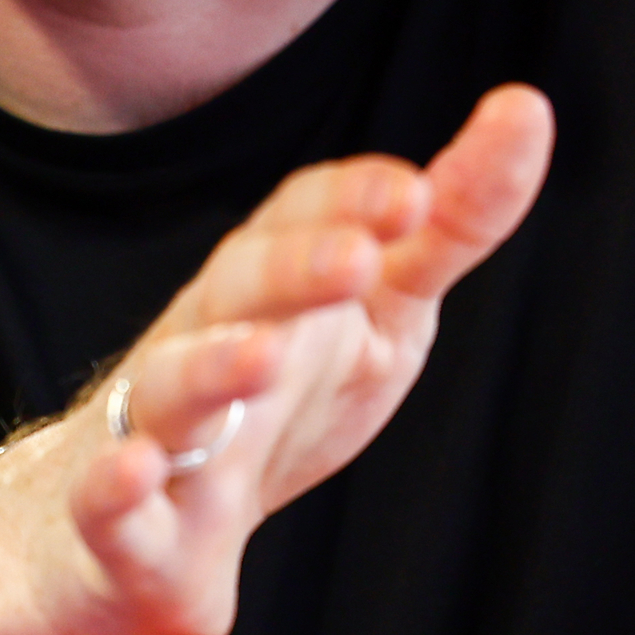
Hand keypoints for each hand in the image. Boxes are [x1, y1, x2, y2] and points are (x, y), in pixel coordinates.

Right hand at [0, 84, 554, 634]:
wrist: (131, 527)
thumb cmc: (279, 396)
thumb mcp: (381, 310)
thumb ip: (451, 225)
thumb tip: (527, 107)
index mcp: (271, 283)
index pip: (299, 216)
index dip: (351, 200)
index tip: (414, 196)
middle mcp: (208, 337)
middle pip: (241, 287)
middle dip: (295, 269)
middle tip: (357, 259)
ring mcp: (157, 427)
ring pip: (174, 385)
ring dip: (215, 366)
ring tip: (265, 356)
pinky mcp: (124, 524)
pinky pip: (107, 500)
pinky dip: (115, 484)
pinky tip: (135, 469)